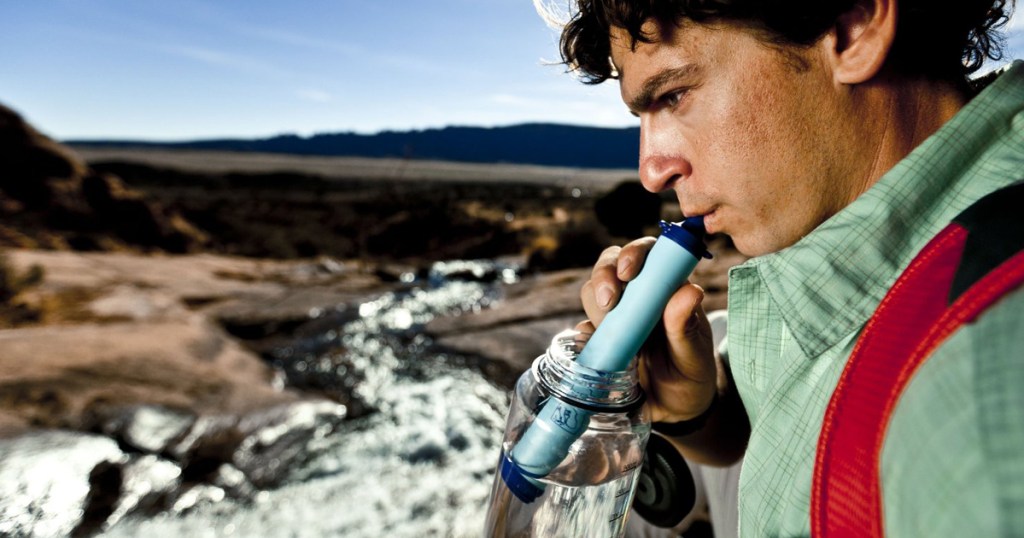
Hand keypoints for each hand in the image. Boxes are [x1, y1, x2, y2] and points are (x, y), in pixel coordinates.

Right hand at [578, 237, 718, 425]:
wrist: (676, 409)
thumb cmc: (692, 374)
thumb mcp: (695, 354)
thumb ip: (686, 326)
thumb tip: (689, 291)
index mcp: (666, 288)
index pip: (648, 254)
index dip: (633, 253)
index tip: (628, 272)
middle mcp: (638, 295)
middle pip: (609, 265)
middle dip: (603, 277)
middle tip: (609, 304)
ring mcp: (616, 316)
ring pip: (592, 293)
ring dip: (595, 308)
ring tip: (612, 335)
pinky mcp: (600, 338)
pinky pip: (582, 328)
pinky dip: (584, 336)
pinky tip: (597, 351)